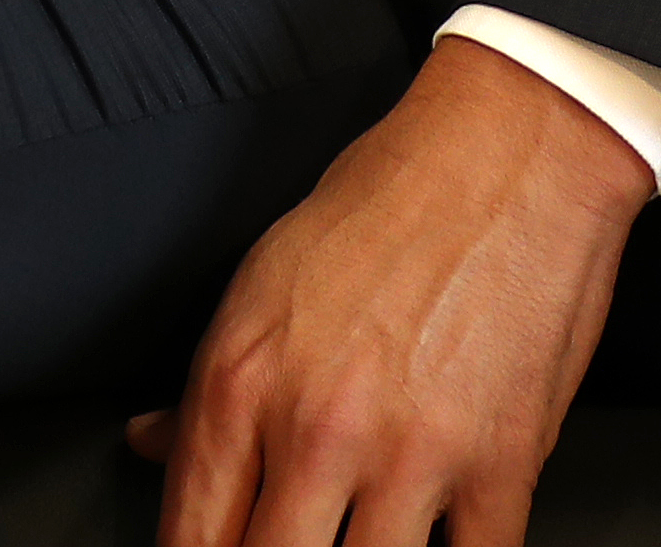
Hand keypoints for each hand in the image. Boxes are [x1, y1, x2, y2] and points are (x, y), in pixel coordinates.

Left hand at [129, 38, 653, 546]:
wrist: (510, 152)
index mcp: (241, 383)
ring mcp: (411, 455)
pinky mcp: (502, 467)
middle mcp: (316, 428)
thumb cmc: (388, 203)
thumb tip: (151, 445)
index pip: (189, 537)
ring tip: (359, 545)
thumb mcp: (262, 280)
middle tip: (288, 546)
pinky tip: (437, 544)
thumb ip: (204, 385)